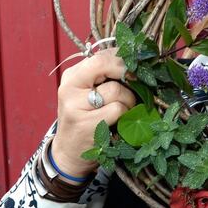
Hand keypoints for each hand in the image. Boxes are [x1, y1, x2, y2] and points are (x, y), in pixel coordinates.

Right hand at [52, 48, 135, 179]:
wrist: (70, 152)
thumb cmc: (88, 119)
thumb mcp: (92, 93)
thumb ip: (108, 77)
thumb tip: (138, 63)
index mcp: (73, 76)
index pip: (101, 55)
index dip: (123, 59)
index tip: (135, 69)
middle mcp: (69, 86)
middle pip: (103, 64)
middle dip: (126, 72)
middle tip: (136, 84)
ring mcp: (74, 105)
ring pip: (116, 90)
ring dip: (128, 100)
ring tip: (122, 110)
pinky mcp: (85, 123)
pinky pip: (118, 110)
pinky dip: (124, 115)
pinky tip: (118, 122)